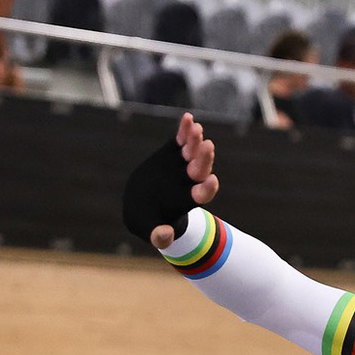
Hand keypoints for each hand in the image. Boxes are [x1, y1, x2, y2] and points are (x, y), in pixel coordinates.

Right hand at [147, 112, 219, 250]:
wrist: (141, 205)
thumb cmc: (149, 222)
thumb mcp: (151, 231)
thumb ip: (158, 235)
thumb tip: (164, 237)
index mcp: (185, 200)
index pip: (201, 194)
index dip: (207, 189)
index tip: (212, 181)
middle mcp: (188, 181)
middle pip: (200, 170)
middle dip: (204, 159)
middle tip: (208, 146)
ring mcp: (182, 165)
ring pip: (192, 152)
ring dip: (195, 141)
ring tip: (196, 128)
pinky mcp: (173, 154)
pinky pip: (181, 140)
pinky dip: (185, 130)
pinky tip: (187, 118)